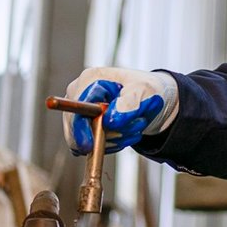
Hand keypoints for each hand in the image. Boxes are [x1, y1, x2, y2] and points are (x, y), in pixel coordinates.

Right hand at [63, 67, 178, 153]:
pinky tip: (125, 134)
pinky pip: (90, 148)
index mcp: (90, 79)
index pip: (77, 107)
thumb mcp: (144, 91)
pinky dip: (110, 145)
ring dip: (113, 139)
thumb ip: (129, 103)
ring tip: (134, 126)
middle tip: (134, 128)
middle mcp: (79, 95)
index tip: (89, 145)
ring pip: (84, 140)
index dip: (80, 127)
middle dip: (107, 134)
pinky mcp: (82, 129)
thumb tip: (111, 120)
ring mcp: (79, 113)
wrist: (149, 101)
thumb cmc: (145, 90)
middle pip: (77, 127)